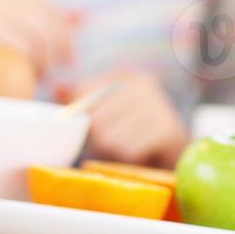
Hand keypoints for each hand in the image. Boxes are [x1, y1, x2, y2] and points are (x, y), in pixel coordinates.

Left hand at [59, 71, 187, 167]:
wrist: (175, 150)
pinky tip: (140, 151)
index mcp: (127, 76)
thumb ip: (83, 100)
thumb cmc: (134, 131)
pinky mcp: (167, 129)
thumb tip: (59, 88)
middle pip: (96, 120)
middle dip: (99, 137)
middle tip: (114, 139)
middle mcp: (144, 85)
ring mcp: (158, 105)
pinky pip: (129, 150)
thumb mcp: (109, 111)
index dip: (84, 116)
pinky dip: (129, 157)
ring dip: (113, 149)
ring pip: (110, 139)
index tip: (95, 124)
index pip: (84, 93)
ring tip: (127, 145)